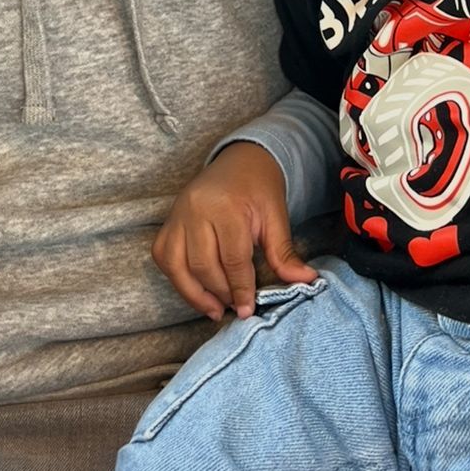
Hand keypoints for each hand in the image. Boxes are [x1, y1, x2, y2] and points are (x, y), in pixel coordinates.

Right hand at [153, 142, 316, 320]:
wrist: (240, 161)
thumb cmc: (259, 188)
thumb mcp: (276, 216)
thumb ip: (284, 252)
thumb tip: (305, 280)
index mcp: (226, 206)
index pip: (232, 258)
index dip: (241, 288)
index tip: (248, 309)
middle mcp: (195, 209)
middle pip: (203, 265)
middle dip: (220, 293)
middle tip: (236, 307)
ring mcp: (177, 214)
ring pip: (176, 265)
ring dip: (194, 294)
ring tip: (215, 309)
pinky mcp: (168, 221)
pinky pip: (163, 256)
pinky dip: (176, 278)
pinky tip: (196, 290)